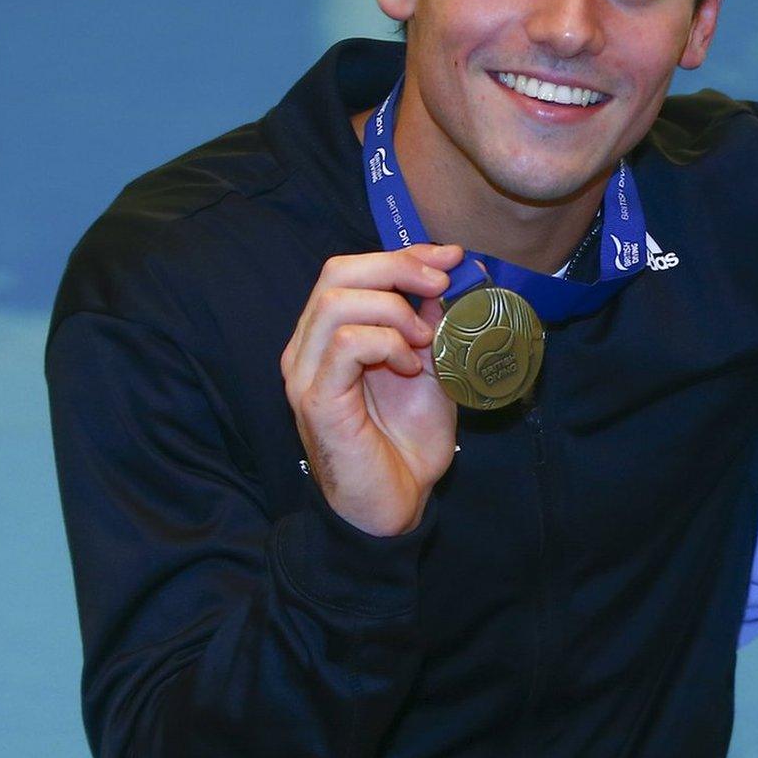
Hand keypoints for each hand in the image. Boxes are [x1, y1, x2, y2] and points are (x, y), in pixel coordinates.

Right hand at [281, 243, 461, 536]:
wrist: (397, 503)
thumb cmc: (408, 440)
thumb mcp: (432, 367)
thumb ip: (433, 323)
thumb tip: (449, 276)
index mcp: (331, 334)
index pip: (352, 270)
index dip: (403, 254)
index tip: (452, 258)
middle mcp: (309, 347)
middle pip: (338, 272)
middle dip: (398, 268)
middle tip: (442, 285)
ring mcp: (306, 372)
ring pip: (337, 301)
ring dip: (394, 311)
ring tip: (425, 342)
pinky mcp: (315, 399)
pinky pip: (344, 344)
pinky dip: (386, 343)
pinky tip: (409, 366)